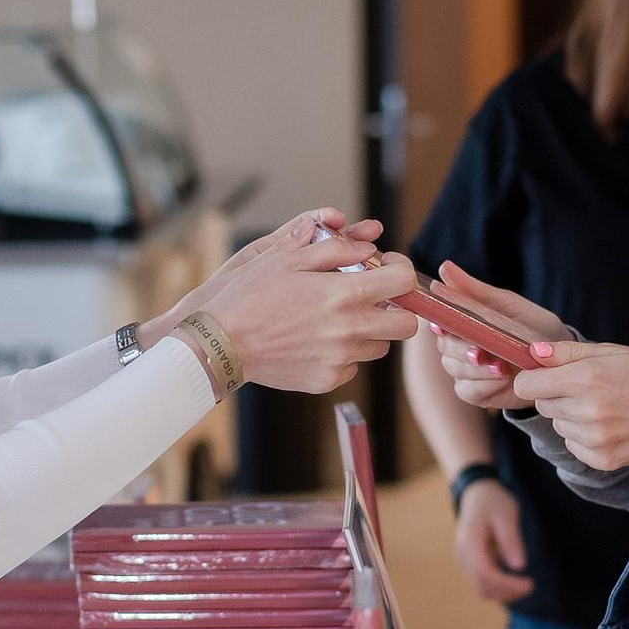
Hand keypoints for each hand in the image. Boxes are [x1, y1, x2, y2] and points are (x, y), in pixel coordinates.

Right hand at [185, 235, 419, 394]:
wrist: (222, 342)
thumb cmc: (252, 295)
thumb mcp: (289, 259)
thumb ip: (336, 250)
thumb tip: (368, 249)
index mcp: (344, 294)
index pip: (403, 283)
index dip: (401, 271)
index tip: (389, 269)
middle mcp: (349, 329)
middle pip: (406, 325)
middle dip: (397, 308)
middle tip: (375, 299)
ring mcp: (340, 359)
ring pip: (380, 346)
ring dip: (370, 330)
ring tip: (340, 320)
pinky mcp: (328, 379)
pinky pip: (353, 366)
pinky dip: (345, 354)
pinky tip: (318, 342)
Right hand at [431, 261, 568, 411]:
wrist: (558, 358)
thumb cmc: (532, 326)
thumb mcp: (507, 304)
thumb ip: (475, 290)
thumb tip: (444, 267)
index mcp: (462, 322)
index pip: (439, 321)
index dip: (438, 324)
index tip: (443, 327)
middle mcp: (458, 346)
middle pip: (445, 348)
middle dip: (461, 350)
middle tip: (480, 351)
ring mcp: (465, 371)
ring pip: (455, 369)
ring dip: (476, 368)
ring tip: (500, 365)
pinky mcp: (476, 392)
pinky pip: (469, 391)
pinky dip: (484, 384)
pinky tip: (502, 377)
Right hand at [453, 478, 534, 603]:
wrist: (477, 494)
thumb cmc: (493, 502)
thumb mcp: (506, 516)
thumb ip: (511, 540)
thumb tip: (519, 567)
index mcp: (470, 542)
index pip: (485, 573)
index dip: (508, 584)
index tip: (529, 583)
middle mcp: (463, 555)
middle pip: (482, 586)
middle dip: (507, 592)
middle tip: (531, 585)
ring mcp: (465, 561)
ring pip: (481, 589)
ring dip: (503, 593)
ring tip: (525, 586)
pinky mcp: (471, 563)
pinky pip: (482, 584)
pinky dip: (499, 588)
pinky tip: (515, 582)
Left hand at [511, 341, 628, 470]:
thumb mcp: (613, 352)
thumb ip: (567, 352)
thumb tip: (532, 353)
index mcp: (586, 379)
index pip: (527, 385)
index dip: (533, 378)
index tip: (544, 376)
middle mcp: (586, 411)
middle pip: (542, 405)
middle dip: (557, 395)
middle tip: (588, 388)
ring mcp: (594, 439)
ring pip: (557, 425)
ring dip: (571, 416)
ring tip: (604, 407)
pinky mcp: (602, 459)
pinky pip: (573, 445)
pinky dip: (584, 437)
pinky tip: (610, 425)